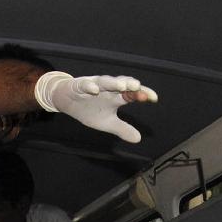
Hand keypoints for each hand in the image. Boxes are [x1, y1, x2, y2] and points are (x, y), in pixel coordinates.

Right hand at [34, 72, 156, 142]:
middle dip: (130, 86)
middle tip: (138, 87)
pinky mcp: (78, 86)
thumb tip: (138, 139)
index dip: (142, 94)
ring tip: (123, 86)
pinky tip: (95, 90)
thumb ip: (122, 129)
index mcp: (116, 96)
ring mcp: (93, 85)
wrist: (67, 101)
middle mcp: (108, 88)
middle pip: (121, 84)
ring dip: (113, 83)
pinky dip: (90, 87)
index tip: (154, 98)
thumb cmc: (90, 109)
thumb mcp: (107, 122)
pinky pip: (84, 85)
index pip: (132, 94)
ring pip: (105, 81)